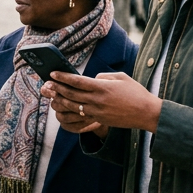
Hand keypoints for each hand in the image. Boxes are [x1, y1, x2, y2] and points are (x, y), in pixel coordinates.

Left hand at [42, 71, 161, 132]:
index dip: (63, 77)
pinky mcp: (99, 119)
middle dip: (57, 88)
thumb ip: (104, 76)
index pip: (77, 81)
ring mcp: (97, 111)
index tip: (53, 73)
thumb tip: (92, 78)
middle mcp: (97, 100)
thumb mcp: (121, 77)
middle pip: (71, 94)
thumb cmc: (136, 92)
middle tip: (46, 84)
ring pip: (73, 105)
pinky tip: (65, 105)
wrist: (146, 113)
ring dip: (60, 100)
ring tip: (51, 94)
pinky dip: (71, 109)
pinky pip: (81, 114)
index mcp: (102, 87)